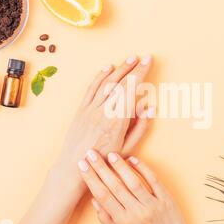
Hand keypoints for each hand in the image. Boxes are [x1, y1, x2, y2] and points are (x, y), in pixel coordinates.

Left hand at [51, 56, 153, 195]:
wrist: (74, 167)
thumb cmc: (104, 161)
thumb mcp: (127, 148)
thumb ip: (140, 127)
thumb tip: (149, 107)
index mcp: (117, 121)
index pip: (131, 90)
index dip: (141, 73)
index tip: (148, 62)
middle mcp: (103, 111)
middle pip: (120, 83)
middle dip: (133, 68)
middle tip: (143, 57)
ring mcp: (90, 109)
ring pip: (106, 82)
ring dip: (119, 68)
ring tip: (130, 58)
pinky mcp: (81, 110)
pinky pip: (91, 88)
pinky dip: (100, 76)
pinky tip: (108, 68)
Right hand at [78, 150, 197, 223]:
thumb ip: (106, 219)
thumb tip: (94, 200)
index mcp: (123, 222)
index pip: (103, 196)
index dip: (91, 179)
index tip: (82, 166)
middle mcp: (137, 213)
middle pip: (115, 186)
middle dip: (100, 168)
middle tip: (91, 153)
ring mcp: (152, 205)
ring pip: (133, 182)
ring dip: (120, 166)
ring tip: (110, 154)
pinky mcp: (166, 199)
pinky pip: (153, 180)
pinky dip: (143, 168)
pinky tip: (132, 159)